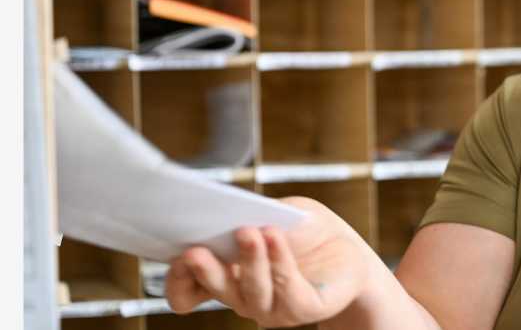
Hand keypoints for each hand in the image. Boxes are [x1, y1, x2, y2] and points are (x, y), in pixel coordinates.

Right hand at [165, 196, 368, 326]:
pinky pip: (287, 288)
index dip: (178, 281)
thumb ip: (248, 213)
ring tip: (249, 230)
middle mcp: (243, 298)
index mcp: (225, 277)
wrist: (346, 246)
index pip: (188, 292)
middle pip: (217, 290)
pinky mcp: (303, 309)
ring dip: (249, 260)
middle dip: (206, 270)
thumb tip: (225, 211)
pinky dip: (278, 259)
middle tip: (194, 249)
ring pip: (252, 290)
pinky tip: (274, 235)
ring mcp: (273, 309)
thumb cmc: (302, 228)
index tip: (174, 258)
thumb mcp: (272, 211)